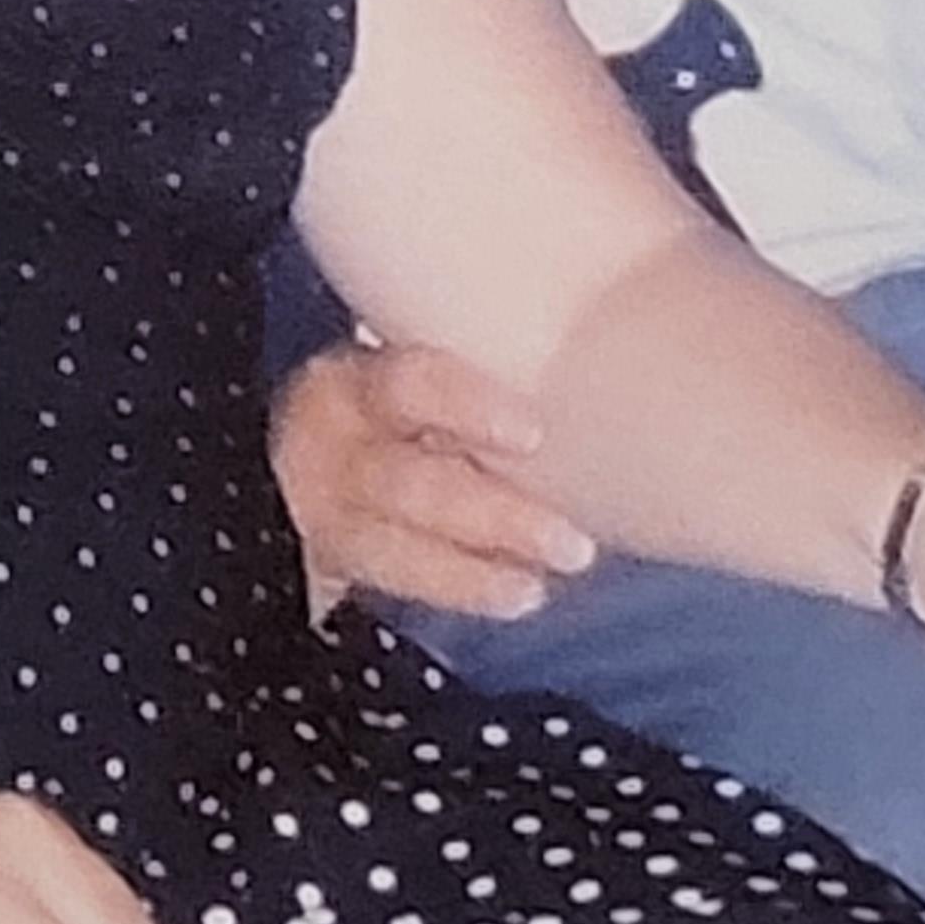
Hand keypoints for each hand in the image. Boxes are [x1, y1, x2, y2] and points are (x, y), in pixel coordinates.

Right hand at [271, 337, 593, 626]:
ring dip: (475, 570)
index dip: (469, 407)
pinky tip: (517, 594)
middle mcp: (333, 443)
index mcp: (357, 379)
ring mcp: (324, 509)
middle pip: (406, 483)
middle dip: (494, 516)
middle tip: (574, 544)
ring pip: (391, 546)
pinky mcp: (330, 558)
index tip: (535, 436)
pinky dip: (461, 587)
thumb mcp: (416, 374)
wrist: (314, 467)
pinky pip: (393, 579)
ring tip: (544, 582)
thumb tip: (610, 329)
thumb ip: (480, 366)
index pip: (408, 384)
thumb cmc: (399, 404)